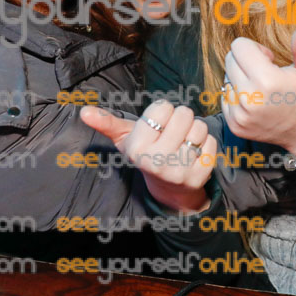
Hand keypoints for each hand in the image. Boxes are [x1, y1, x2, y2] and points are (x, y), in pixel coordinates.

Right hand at [81, 102, 216, 212]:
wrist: (168, 189)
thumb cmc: (146, 153)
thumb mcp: (125, 138)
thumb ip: (106, 123)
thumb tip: (84, 112)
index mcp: (137, 148)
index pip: (162, 107)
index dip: (162, 112)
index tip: (157, 125)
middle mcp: (157, 161)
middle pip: (184, 113)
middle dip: (180, 118)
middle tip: (172, 132)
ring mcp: (180, 171)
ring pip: (200, 126)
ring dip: (194, 130)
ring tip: (183, 142)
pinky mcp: (200, 175)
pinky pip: (212, 142)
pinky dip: (206, 144)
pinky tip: (194, 153)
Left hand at [222, 26, 295, 158]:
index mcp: (266, 80)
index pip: (239, 46)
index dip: (255, 48)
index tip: (269, 59)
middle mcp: (249, 99)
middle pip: (230, 60)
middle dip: (245, 61)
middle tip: (266, 72)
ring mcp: (240, 115)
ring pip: (226, 79)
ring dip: (240, 79)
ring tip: (261, 89)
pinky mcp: (235, 125)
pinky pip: (225, 98)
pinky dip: (237, 96)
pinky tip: (255, 101)